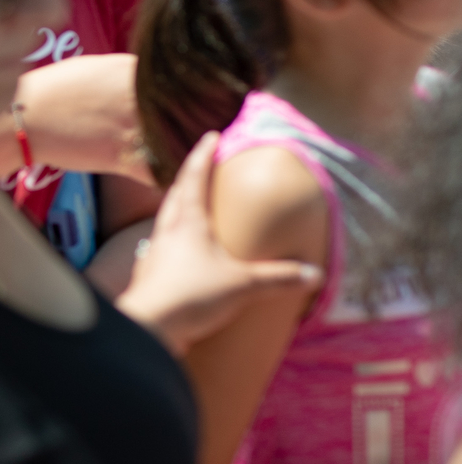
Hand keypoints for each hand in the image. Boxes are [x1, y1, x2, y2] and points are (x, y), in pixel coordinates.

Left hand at [115, 134, 323, 353]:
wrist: (148, 327)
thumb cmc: (191, 295)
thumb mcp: (243, 284)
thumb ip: (279, 277)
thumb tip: (315, 274)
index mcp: (186, 221)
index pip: (193, 176)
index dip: (202, 154)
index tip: (210, 136)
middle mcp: (166, 230)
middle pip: (176, 193)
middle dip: (190, 176)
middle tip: (202, 165)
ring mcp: (156, 251)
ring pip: (168, 218)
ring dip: (181, 206)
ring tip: (195, 205)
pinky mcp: (153, 273)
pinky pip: (166, 245)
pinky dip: (178, 237)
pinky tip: (187, 250)